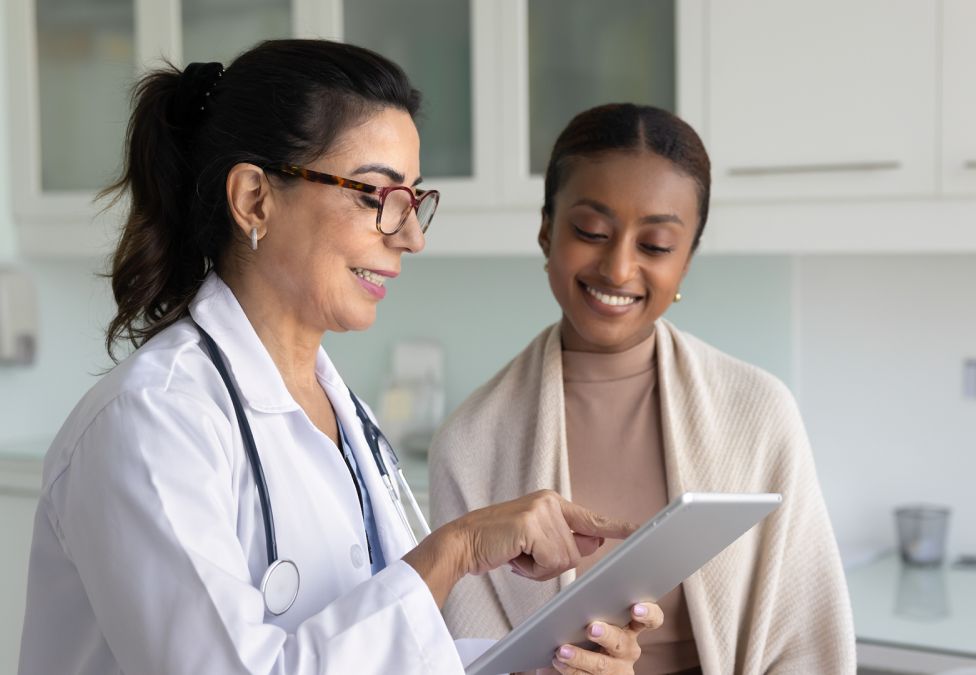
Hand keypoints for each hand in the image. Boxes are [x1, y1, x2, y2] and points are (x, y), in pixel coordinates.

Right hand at [457, 490, 637, 579]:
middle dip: (553, 562)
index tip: (641, 530)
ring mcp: (541, 511)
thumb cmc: (498, 544)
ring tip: (517, 553)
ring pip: (564, 559)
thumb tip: (595, 543)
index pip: (591, 518)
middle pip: (577, 551)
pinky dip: (531, 568)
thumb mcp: (535, 542)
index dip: (618, 527)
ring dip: (540, 567)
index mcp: (553, 503)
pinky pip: (549, 560)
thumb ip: (564, 542)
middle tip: (526, 554)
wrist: (463, 542)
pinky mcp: (531, 524)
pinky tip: (514, 555)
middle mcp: (550, 502)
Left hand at [547, 603, 663, 674]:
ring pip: (601, 665)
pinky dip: (570, 669)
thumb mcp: (599, 619)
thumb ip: (597, 607)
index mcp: (631, 629)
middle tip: (591, 628)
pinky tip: (558, 662)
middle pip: (621, 642)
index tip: (636, 608)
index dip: (648, 614)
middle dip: (606, 635)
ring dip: (581, 657)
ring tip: (562, 650)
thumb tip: (580, 595)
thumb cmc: (590, 633)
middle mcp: (627, 650)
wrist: (586, 664)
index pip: (651, 620)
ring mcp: (616, 670)